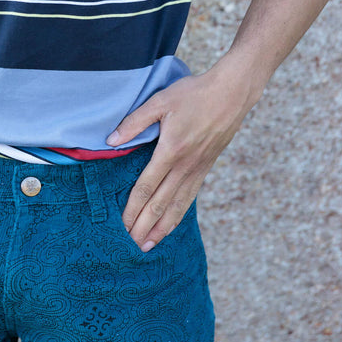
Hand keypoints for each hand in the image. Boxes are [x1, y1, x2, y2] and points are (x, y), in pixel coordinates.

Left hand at [106, 52, 261, 250]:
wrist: (231, 94)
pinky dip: (179, 215)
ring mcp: (198, 169)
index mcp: (171, 150)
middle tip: (129, 247)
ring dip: (161, 227)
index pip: (148, 187)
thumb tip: (111, 140)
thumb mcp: (161, 101)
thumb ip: (135, 121)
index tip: (121, 226)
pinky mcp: (206, 168)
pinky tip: (171, 224)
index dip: (133, 208)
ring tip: (148, 245)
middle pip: (161, 203)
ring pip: (177, 205)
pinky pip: (190, 197)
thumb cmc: (194, 94)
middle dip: (144, 226)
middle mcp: (185, 165)